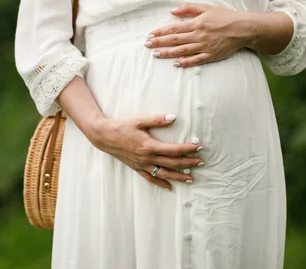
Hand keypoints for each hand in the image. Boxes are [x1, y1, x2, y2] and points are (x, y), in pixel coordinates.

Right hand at [88, 114, 203, 190]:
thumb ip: (156, 119)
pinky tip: (170, 187)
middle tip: (202, 163)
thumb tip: (173, 117)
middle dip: (188, 163)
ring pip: (164, 174)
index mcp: (149, 146)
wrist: (103, 136)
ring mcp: (141, 164)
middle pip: (172, 163)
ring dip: (178, 177)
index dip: (188, 149)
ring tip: (191, 178)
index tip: (199, 147)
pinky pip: (150, 178)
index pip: (174, 149)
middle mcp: (147, 158)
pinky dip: (161, 183)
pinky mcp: (136, 167)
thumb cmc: (120, 126)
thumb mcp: (138, 120)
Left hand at [145, 3, 254, 67]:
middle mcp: (198, 35)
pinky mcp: (211, 55)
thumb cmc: (225, 17)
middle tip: (147, 45)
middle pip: (174, 40)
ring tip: (156, 54)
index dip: (160, 32)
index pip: (174, 28)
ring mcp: (204, 46)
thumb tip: (173, 11)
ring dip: (167, 53)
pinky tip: (175, 63)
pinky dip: (185, 62)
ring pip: (182, 51)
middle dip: (159, 42)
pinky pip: (195, 60)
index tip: (150, 35)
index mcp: (196, 23)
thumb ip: (189, 8)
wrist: (243, 29)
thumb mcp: (207, 8)